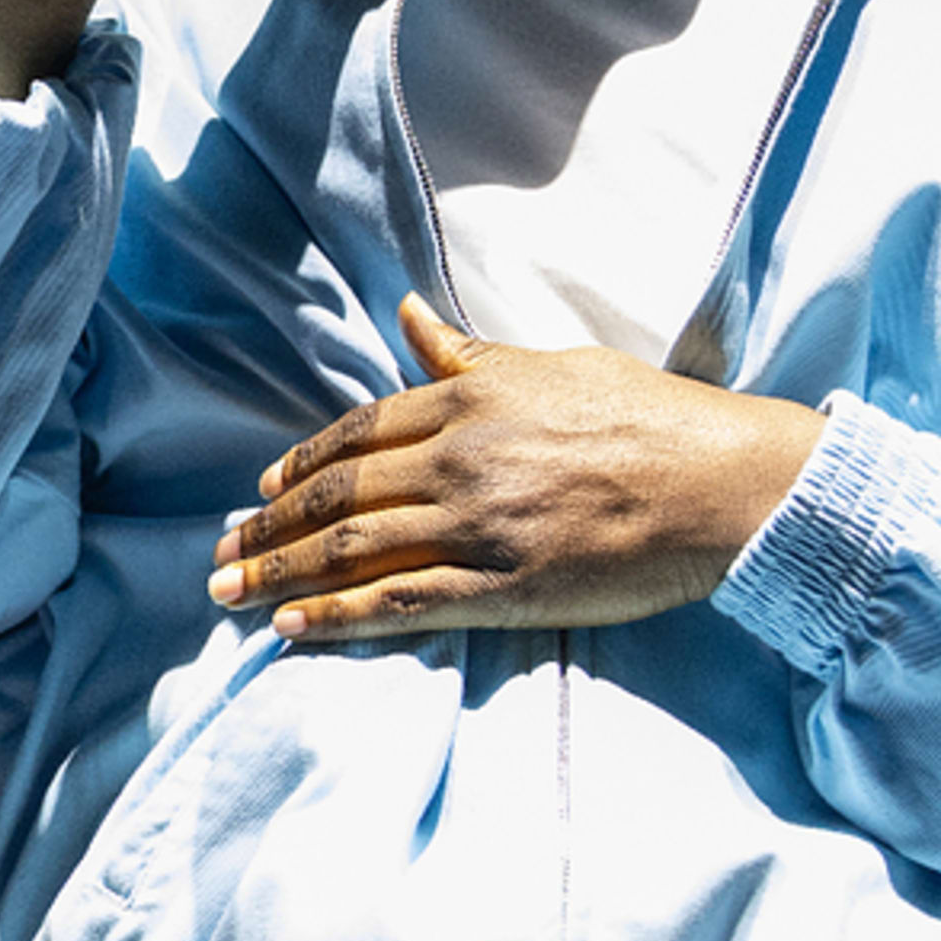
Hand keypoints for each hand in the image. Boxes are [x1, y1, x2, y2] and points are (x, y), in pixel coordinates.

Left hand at [207, 294, 828, 641]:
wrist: (721, 482)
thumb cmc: (649, 416)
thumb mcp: (552, 364)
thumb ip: (469, 353)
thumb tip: (409, 314)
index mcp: (469, 397)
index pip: (357, 433)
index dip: (299, 466)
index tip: (261, 493)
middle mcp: (460, 457)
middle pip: (337, 496)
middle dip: (267, 528)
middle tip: (219, 554)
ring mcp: (478, 524)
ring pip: (354, 550)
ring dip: (280, 574)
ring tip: (229, 595)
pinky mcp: (504, 586)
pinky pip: (402, 603)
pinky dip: (339, 615)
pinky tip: (293, 626)